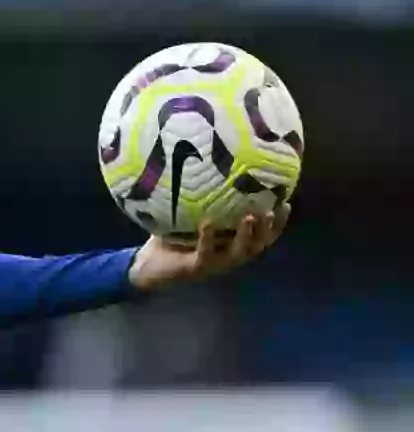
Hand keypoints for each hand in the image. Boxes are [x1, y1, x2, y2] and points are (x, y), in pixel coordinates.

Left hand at [127, 203, 289, 291]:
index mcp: (232, 244)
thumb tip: (207, 164)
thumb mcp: (190, 215)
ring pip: (239, 253)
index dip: (278, 223)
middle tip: (273, 210)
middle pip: (259, 245)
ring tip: (250, 217)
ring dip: (247, 236)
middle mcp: (228, 255)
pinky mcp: (196, 268)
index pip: (263, 235)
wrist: (146, 264)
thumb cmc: (171, 236)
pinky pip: (205, 254)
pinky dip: (207, 238)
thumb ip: (202, 198)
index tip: (286, 203)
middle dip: (269, 229)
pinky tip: (208, 223)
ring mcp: (214, 264)